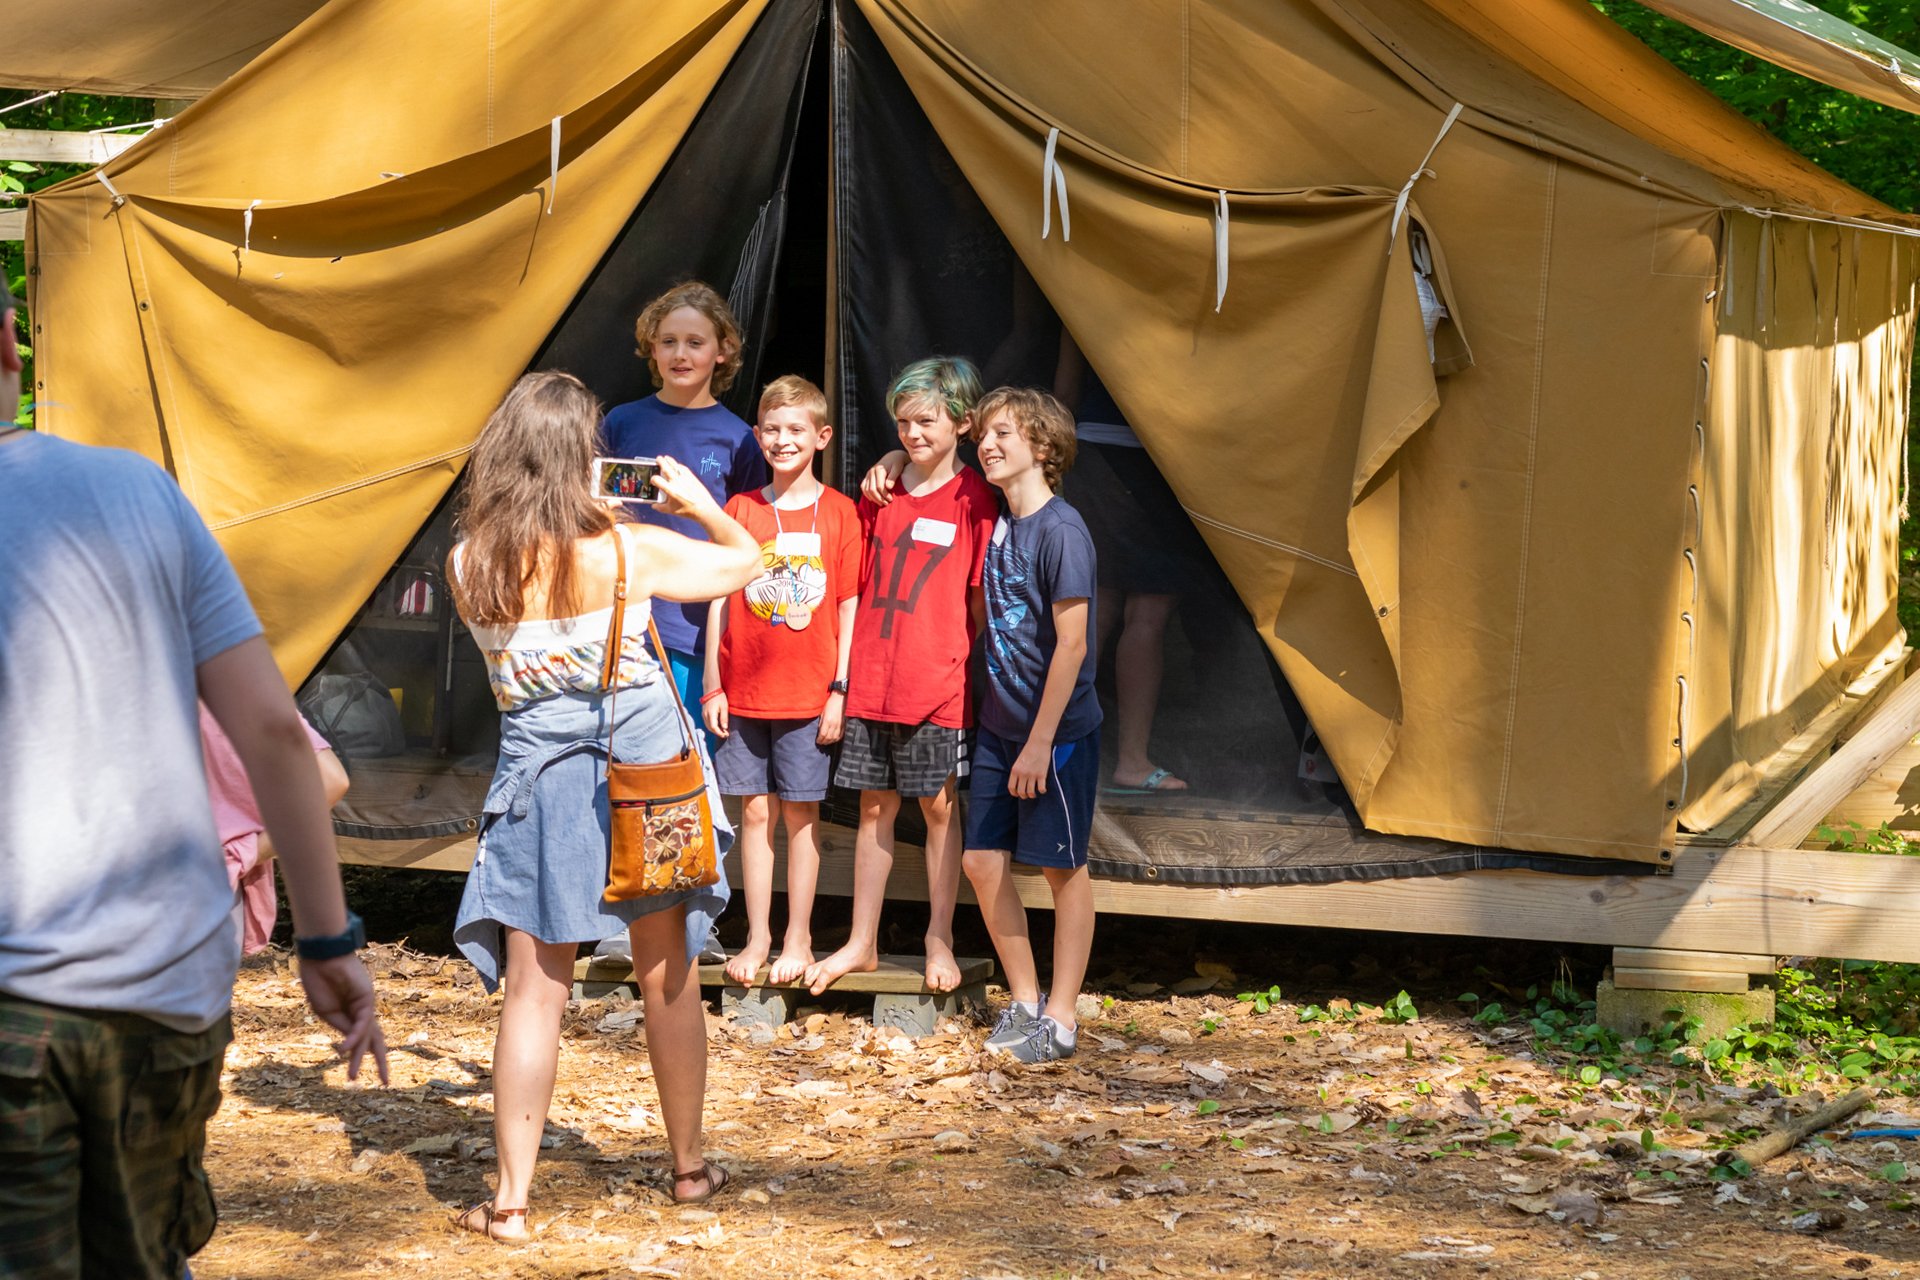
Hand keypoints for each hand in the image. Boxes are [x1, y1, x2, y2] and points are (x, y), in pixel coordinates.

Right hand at [298, 954, 389, 1083]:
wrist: (321, 957)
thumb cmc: (320, 981)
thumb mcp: (327, 1012)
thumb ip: (341, 1028)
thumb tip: (350, 1047)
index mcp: (352, 1015)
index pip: (364, 1039)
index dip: (363, 1057)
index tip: (358, 1077)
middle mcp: (363, 1012)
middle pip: (376, 1040)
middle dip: (380, 1062)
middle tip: (386, 1083)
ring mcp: (367, 1005)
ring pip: (369, 1036)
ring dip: (360, 1057)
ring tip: (353, 1078)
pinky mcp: (367, 998)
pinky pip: (361, 1023)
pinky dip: (353, 1037)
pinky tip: (345, 1049)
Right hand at [650, 455, 718, 517]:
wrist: (704, 508)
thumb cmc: (687, 510)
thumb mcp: (671, 510)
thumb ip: (660, 508)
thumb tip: (653, 505)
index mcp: (670, 490)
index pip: (657, 480)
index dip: (653, 479)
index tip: (653, 480)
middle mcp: (676, 482)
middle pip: (666, 468)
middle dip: (661, 462)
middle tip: (658, 458)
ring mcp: (685, 478)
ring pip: (675, 465)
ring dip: (669, 460)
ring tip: (665, 457)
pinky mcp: (691, 477)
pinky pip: (683, 468)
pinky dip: (678, 465)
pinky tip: (676, 464)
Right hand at [702, 690, 729, 737]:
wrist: (711, 689)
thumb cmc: (719, 697)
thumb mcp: (724, 707)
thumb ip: (724, 718)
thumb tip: (724, 728)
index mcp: (711, 714)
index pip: (714, 728)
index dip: (719, 733)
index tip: (725, 735)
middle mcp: (705, 715)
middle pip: (710, 728)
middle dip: (717, 733)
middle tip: (725, 734)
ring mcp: (703, 714)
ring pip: (708, 726)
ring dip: (714, 730)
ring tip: (722, 731)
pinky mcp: (703, 713)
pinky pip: (706, 722)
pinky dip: (711, 726)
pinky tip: (717, 725)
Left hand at [817, 691, 844, 743]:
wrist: (840, 699)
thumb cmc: (829, 704)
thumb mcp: (822, 712)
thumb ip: (821, 722)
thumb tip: (819, 730)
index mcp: (827, 721)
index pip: (823, 734)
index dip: (819, 739)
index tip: (817, 741)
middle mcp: (834, 724)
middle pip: (828, 738)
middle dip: (824, 742)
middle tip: (820, 743)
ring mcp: (840, 725)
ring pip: (834, 738)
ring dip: (830, 742)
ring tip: (826, 742)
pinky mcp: (844, 725)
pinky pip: (840, 735)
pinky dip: (836, 739)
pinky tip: (833, 739)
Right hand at [861, 454, 905, 505]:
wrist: (893, 456)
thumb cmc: (898, 463)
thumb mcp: (898, 468)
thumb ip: (893, 477)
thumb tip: (888, 487)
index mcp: (878, 469)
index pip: (879, 487)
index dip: (885, 495)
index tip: (891, 500)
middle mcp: (871, 471)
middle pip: (872, 490)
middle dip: (879, 498)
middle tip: (887, 503)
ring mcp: (868, 474)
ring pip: (866, 490)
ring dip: (873, 498)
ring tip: (882, 503)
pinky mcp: (867, 476)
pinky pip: (863, 487)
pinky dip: (867, 494)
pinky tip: (873, 499)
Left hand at [1008, 739, 1050, 798]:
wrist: (1038, 742)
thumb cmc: (1028, 750)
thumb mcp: (1018, 761)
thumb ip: (1017, 772)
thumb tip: (1018, 783)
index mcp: (1015, 770)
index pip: (1011, 787)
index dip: (1014, 793)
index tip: (1017, 795)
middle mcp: (1022, 774)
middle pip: (1021, 792)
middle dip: (1023, 796)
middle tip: (1026, 795)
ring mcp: (1032, 775)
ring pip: (1031, 792)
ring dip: (1032, 795)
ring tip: (1034, 794)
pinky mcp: (1042, 774)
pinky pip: (1041, 788)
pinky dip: (1042, 791)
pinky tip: (1043, 789)